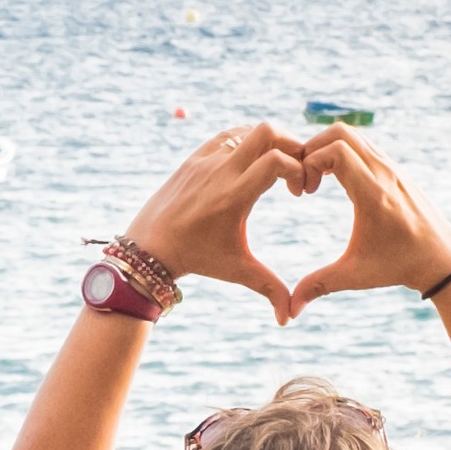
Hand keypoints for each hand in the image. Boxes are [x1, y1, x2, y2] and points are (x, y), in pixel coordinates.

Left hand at [119, 123, 314, 321]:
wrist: (149, 246)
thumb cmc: (197, 258)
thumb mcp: (237, 271)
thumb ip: (269, 288)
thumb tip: (288, 319)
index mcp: (234, 197)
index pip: (277, 161)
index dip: (299, 171)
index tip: (301, 194)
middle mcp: (220, 172)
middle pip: (268, 132)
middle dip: (293, 146)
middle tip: (297, 170)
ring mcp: (205, 160)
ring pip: (248, 130)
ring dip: (270, 142)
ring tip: (276, 168)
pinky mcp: (195, 157)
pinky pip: (229, 135)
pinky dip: (247, 141)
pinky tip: (252, 164)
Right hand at [284, 128, 450, 306]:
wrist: (442, 260)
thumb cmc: (399, 267)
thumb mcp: (355, 276)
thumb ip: (319, 286)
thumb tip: (289, 311)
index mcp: (373, 194)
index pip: (336, 151)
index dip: (310, 163)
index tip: (303, 191)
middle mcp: (384, 173)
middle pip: (341, 132)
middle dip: (313, 147)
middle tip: (304, 177)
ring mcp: (392, 167)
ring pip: (354, 135)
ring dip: (328, 148)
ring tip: (317, 179)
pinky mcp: (396, 169)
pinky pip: (365, 145)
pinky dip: (344, 152)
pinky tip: (336, 180)